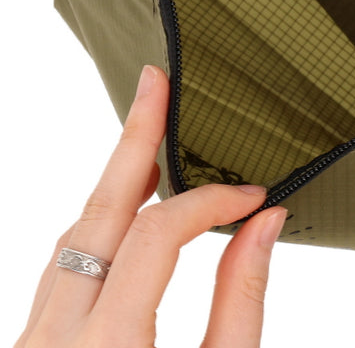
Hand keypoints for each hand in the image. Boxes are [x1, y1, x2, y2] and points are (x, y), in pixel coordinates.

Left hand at [15, 65, 285, 347]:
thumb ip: (242, 298)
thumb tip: (266, 222)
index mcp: (108, 344)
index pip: (160, 234)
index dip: (212, 202)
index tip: (253, 197)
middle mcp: (57, 334)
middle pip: (100, 209)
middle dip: (134, 139)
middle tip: (154, 83)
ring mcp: (36, 335)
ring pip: (78, 230)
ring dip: (118, 177)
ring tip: (149, 134)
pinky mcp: (38, 337)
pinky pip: (67, 258)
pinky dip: (102, 219)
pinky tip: (129, 204)